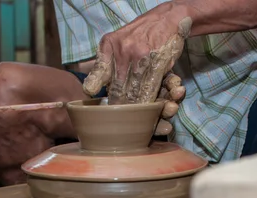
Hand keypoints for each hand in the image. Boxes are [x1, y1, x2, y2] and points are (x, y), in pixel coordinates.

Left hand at [83, 9, 191, 134]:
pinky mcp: (157, 62)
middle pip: (118, 88)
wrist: (168, 18)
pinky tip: (146, 110)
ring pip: (134, 91)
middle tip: (116, 121)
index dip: (96, 88)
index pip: (99, 73)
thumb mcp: (115, 42)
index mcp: (109, 45)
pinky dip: (148, 101)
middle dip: (118, 106)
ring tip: (131, 119)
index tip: (94, 101)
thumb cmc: (140, 35)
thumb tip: (88, 89)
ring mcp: (140, 56)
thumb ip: (103, 65)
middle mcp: (122, 50)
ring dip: (133, 108)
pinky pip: (150, 87)